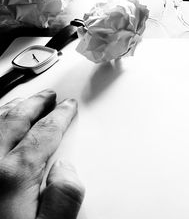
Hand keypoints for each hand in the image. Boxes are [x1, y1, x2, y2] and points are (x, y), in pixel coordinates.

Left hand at [0, 90, 84, 218]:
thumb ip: (63, 199)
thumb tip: (66, 168)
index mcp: (12, 176)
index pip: (44, 133)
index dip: (60, 116)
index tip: (68, 107)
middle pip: (16, 121)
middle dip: (36, 104)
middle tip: (49, 97)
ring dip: (12, 107)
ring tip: (25, 102)